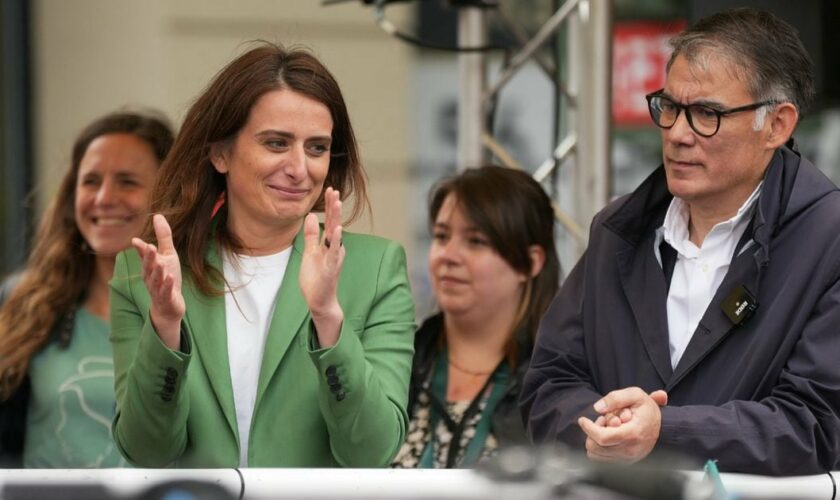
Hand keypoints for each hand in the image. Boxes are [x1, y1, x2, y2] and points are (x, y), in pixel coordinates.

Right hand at [131, 214, 185, 349]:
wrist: (169, 306)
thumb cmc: (167, 278)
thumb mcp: (167, 255)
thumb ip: (163, 237)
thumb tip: (157, 216)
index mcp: (149, 267)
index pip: (144, 257)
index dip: (141, 250)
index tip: (136, 241)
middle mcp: (150, 278)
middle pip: (148, 267)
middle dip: (148, 258)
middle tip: (150, 247)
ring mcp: (157, 289)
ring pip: (156, 280)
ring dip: (158, 272)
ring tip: (161, 263)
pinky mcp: (166, 299)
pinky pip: (165, 292)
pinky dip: (167, 285)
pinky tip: (170, 278)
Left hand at [300, 187, 344, 347]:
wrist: (320, 301)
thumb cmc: (316, 278)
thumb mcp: (310, 252)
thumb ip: (310, 235)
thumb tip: (308, 216)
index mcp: (328, 244)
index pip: (329, 221)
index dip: (329, 206)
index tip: (329, 189)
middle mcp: (334, 248)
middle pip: (334, 223)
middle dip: (334, 207)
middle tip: (334, 190)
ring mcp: (334, 257)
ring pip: (336, 234)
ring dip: (336, 218)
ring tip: (337, 203)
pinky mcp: (332, 268)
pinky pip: (334, 252)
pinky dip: (336, 240)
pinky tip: (337, 229)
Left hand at [577, 387, 667, 463]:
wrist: (663, 426)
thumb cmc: (647, 409)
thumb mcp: (635, 394)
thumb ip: (615, 398)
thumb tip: (598, 408)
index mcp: (633, 434)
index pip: (602, 437)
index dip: (588, 428)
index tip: (583, 420)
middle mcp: (630, 451)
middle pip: (596, 447)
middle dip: (593, 432)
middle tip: (603, 420)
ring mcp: (628, 459)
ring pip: (596, 455)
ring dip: (596, 440)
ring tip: (607, 428)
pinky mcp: (625, 463)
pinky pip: (601, 460)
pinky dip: (599, 448)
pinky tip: (608, 437)